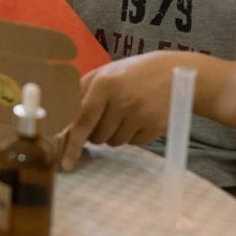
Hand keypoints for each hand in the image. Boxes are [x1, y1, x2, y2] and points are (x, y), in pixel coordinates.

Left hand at [60, 51, 177, 169]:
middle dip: (96, 132)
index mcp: (105, 83)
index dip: (72, 143)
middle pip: (97, 136)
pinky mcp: (154, 126)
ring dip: (113, 134)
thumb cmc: (131, 74)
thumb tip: (61, 124)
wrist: (175, 72)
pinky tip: (139, 117)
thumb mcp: (105, 73)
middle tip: (108, 113)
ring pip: (113, 142)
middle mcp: (122, 99)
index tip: (64, 163)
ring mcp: (140, 114)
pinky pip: (132, 143)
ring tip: (125, 112)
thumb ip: (80, 94)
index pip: (83, 120)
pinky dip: (131, 135)